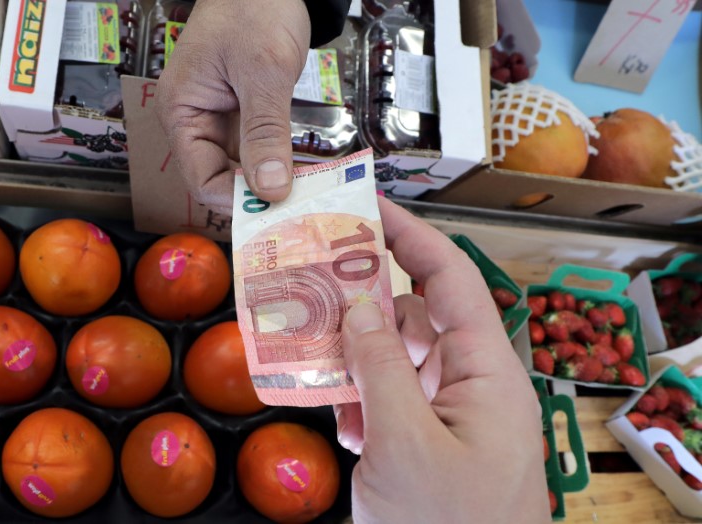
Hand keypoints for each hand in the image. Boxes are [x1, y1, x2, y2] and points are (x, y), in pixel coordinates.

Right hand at [156, 0, 309, 213]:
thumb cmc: (254, 7)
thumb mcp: (263, 71)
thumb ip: (266, 133)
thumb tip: (270, 190)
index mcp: (182, 110)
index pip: (201, 178)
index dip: (236, 199)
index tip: (274, 209)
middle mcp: (197, 120)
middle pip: (221, 179)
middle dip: (256, 195)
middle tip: (296, 210)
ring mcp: (222, 119)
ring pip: (243, 169)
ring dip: (272, 182)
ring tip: (305, 196)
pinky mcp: (245, 115)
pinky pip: (259, 151)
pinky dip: (279, 164)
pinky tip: (303, 174)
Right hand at [335, 198, 549, 522]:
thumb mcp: (405, 443)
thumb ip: (380, 365)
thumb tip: (357, 304)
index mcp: (485, 373)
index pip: (449, 279)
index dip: (411, 236)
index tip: (371, 206)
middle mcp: (468, 385)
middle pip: (414, 316)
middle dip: (364, 299)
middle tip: (316, 278)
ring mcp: (445, 415)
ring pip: (394, 357)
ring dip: (353, 353)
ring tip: (310, 346)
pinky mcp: (423, 442)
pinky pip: (386, 398)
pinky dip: (356, 396)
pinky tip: (333, 411)